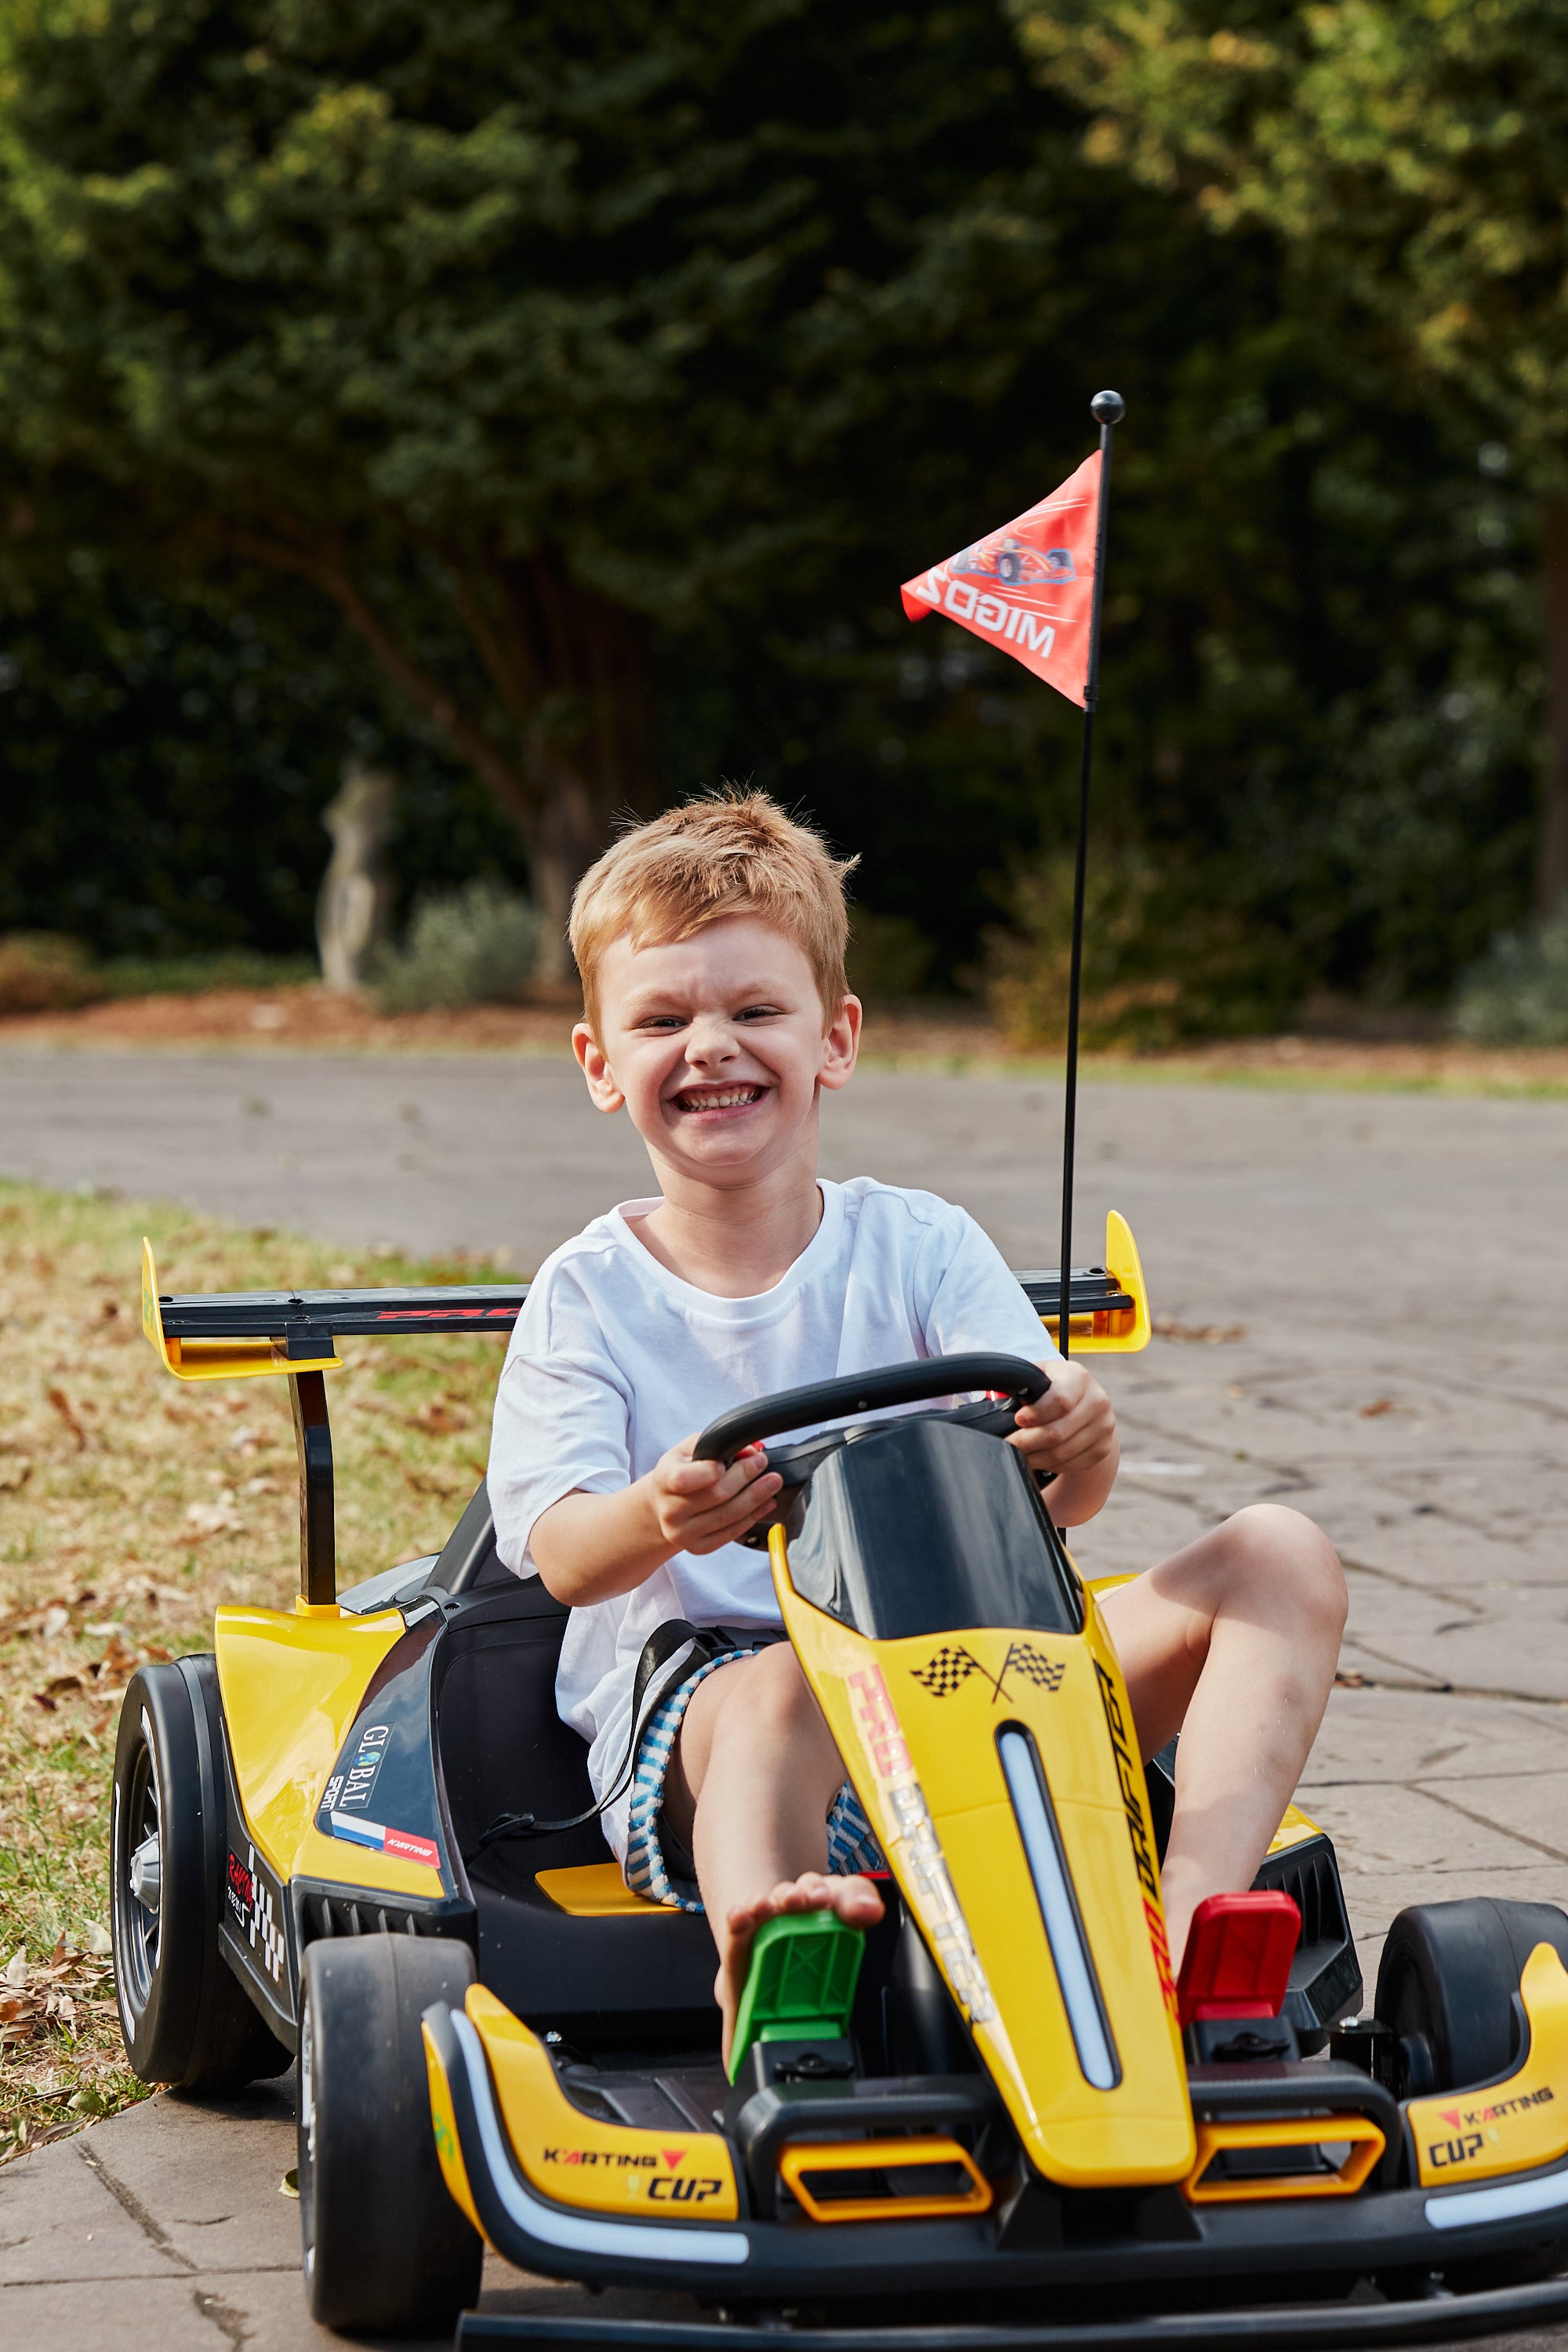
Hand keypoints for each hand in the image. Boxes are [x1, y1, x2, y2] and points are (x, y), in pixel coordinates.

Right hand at [643, 1435, 782, 1556]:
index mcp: (664, 1480)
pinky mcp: (698, 1547)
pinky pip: (731, 1534)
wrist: (664, 1505)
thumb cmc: (681, 1471)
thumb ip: (715, 1444)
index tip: (726, 1462)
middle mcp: (670, 1511)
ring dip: (756, 1498)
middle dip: (745, 1476)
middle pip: (715, 1495)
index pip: (683, 1479)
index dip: (707, 1472)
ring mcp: (683, 1533)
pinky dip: (752, 1517)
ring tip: (773, 1482)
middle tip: (762, 1462)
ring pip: (727, 1516)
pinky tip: (765, 1504)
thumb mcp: (688, 1450)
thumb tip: (750, 1450)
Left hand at [1007, 1360, 1116, 1484]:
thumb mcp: (1039, 1376)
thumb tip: (997, 1400)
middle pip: (1059, 1432)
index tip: (1018, 1419)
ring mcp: (1104, 1426)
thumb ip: (1023, 1383)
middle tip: (1010, 1444)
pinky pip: (1072, 1464)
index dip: (1036, 1413)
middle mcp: (1097, 1400)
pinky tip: (1039, 1457)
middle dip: (1027, 1441)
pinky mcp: (1103, 1448)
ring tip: (1020, 1453)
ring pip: (1063, 1453)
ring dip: (1036, 1457)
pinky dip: (1050, 1465)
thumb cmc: (1051, 1388)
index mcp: (1079, 1377)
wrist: (1082, 1403)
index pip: (1060, 1400)